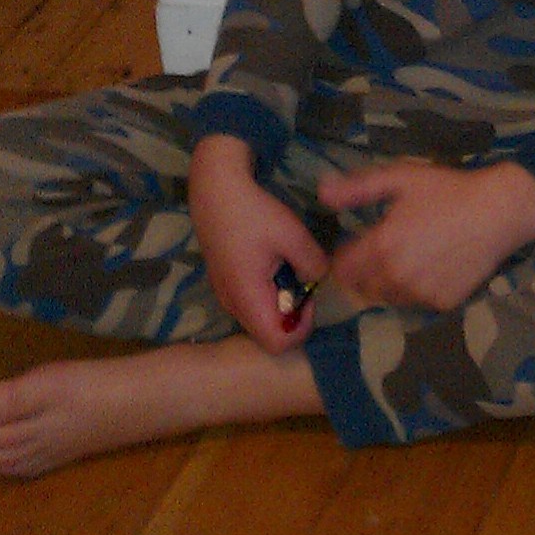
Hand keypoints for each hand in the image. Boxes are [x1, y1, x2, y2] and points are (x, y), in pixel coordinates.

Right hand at [188, 134, 330, 350]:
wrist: (216, 190)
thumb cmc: (254, 212)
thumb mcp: (293, 236)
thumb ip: (313, 265)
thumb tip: (318, 279)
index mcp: (247, 297)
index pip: (277, 343)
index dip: (301, 329)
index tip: (310, 298)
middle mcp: (231, 303)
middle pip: (267, 334)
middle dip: (292, 316)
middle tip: (303, 283)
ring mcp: (224, 294)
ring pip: (258, 319)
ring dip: (280, 304)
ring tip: (290, 270)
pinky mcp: (224, 282)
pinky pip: (250, 304)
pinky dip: (267, 294)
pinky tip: (275, 264)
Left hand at [322, 159, 534, 311]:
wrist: (500, 212)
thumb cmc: (450, 190)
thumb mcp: (401, 179)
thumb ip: (357, 188)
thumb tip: (321, 192)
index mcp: (381, 246)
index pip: (341, 269)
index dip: (345, 258)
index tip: (356, 246)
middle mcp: (396, 276)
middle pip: (361, 288)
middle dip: (365, 272)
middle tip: (384, 251)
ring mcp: (420, 294)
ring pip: (387, 298)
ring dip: (388, 284)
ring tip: (409, 259)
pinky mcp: (442, 304)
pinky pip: (416, 303)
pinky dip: (417, 290)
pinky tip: (432, 267)